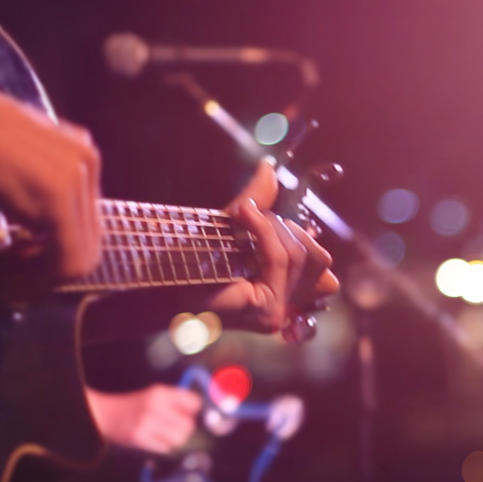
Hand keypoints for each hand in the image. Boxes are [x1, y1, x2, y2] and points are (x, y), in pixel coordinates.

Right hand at [0, 63, 102, 285]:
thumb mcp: (11, 163)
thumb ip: (35, 191)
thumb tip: (34, 234)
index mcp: (81, 155)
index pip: (81, 225)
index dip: (46, 255)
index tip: (7, 260)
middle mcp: (88, 165)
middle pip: (84, 246)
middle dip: (41, 272)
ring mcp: (77, 182)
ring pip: (75, 261)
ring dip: (33, 280)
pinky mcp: (55, 201)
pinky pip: (60, 262)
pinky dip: (29, 279)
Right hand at [86, 385, 202, 453]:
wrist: (108, 414)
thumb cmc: (134, 405)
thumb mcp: (154, 394)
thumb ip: (175, 399)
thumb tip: (198, 409)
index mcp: (159, 393)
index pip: (192, 402)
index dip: (194, 410)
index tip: (191, 413)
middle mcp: (154, 406)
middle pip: (188, 424)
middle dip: (186, 427)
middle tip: (178, 426)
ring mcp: (146, 423)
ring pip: (178, 438)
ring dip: (177, 438)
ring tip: (168, 434)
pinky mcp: (139, 438)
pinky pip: (165, 447)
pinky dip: (165, 446)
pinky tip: (158, 439)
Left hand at [206, 161, 338, 331]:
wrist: (161, 277)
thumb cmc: (190, 257)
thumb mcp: (233, 224)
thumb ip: (258, 200)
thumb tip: (268, 167)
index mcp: (285, 290)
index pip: (321, 261)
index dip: (303, 233)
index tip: (266, 218)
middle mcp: (286, 307)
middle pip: (317, 256)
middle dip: (283, 227)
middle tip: (248, 218)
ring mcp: (277, 314)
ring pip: (297, 254)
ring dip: (270, 227)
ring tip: (241, 218)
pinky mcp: (267, 313)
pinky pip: (280, 259)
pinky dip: (262, 232)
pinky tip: (242, 215)